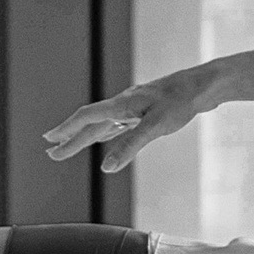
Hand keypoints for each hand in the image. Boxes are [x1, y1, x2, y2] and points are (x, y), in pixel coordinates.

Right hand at [43, 69, 205, 175]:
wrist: (205, 85)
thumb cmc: (182, 102)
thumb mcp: (156, 126)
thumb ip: (130, 146)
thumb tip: (106, 168)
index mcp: (121, 105)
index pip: (86, 118)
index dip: (66, 130)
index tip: (48, 140)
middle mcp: (124, 105)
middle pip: (91, 123)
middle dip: (70, 138)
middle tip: (51, 151)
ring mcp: (135, 108)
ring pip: (104, 124)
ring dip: (86, 136)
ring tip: (69, 146)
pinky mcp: (148, 111)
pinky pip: (119, 124)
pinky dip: (107, 133)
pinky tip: (107, 138)